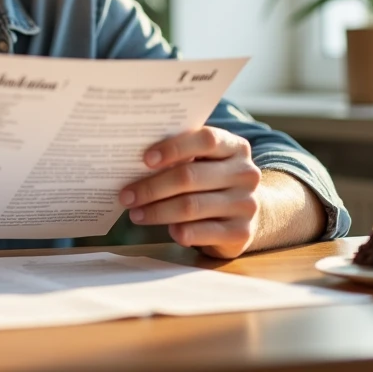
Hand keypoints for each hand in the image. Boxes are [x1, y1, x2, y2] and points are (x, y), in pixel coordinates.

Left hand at [119, 126, 261, 258]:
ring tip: (135, 213)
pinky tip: (167, 230)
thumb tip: (134, 160)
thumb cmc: (211, 181)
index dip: (173, 148)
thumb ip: (182, 156)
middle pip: (190, 176)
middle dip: (152, 187)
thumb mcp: (205, 162)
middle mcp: (245, 174)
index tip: (145, 159)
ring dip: (157, 211)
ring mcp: (246, 205)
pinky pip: (201, 232)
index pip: (206, 140)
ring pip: (191, 206)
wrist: (246, 215)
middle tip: (126, 195)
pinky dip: (179, 231)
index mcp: (235, 147)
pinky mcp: (241, 233)